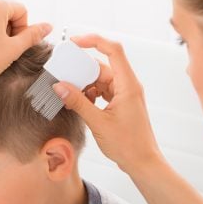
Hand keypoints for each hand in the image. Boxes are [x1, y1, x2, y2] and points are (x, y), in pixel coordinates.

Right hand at [53, 34, 162, 172]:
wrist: (142, 162)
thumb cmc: (128, 144)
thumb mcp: (98, 122)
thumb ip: (78, 102)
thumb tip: (60, 86)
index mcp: (128, 85)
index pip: (113, 50)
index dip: (94, 41)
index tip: (74, 42)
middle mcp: (127, 86)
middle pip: (102, 66)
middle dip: (81, 70)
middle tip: (63, 74)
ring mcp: (124, 94)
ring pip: (100, 79)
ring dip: (83, 85)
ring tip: (68, 94)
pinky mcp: (119, 103)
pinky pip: (102, 91)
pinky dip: (88, 94)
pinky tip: (77, 103)